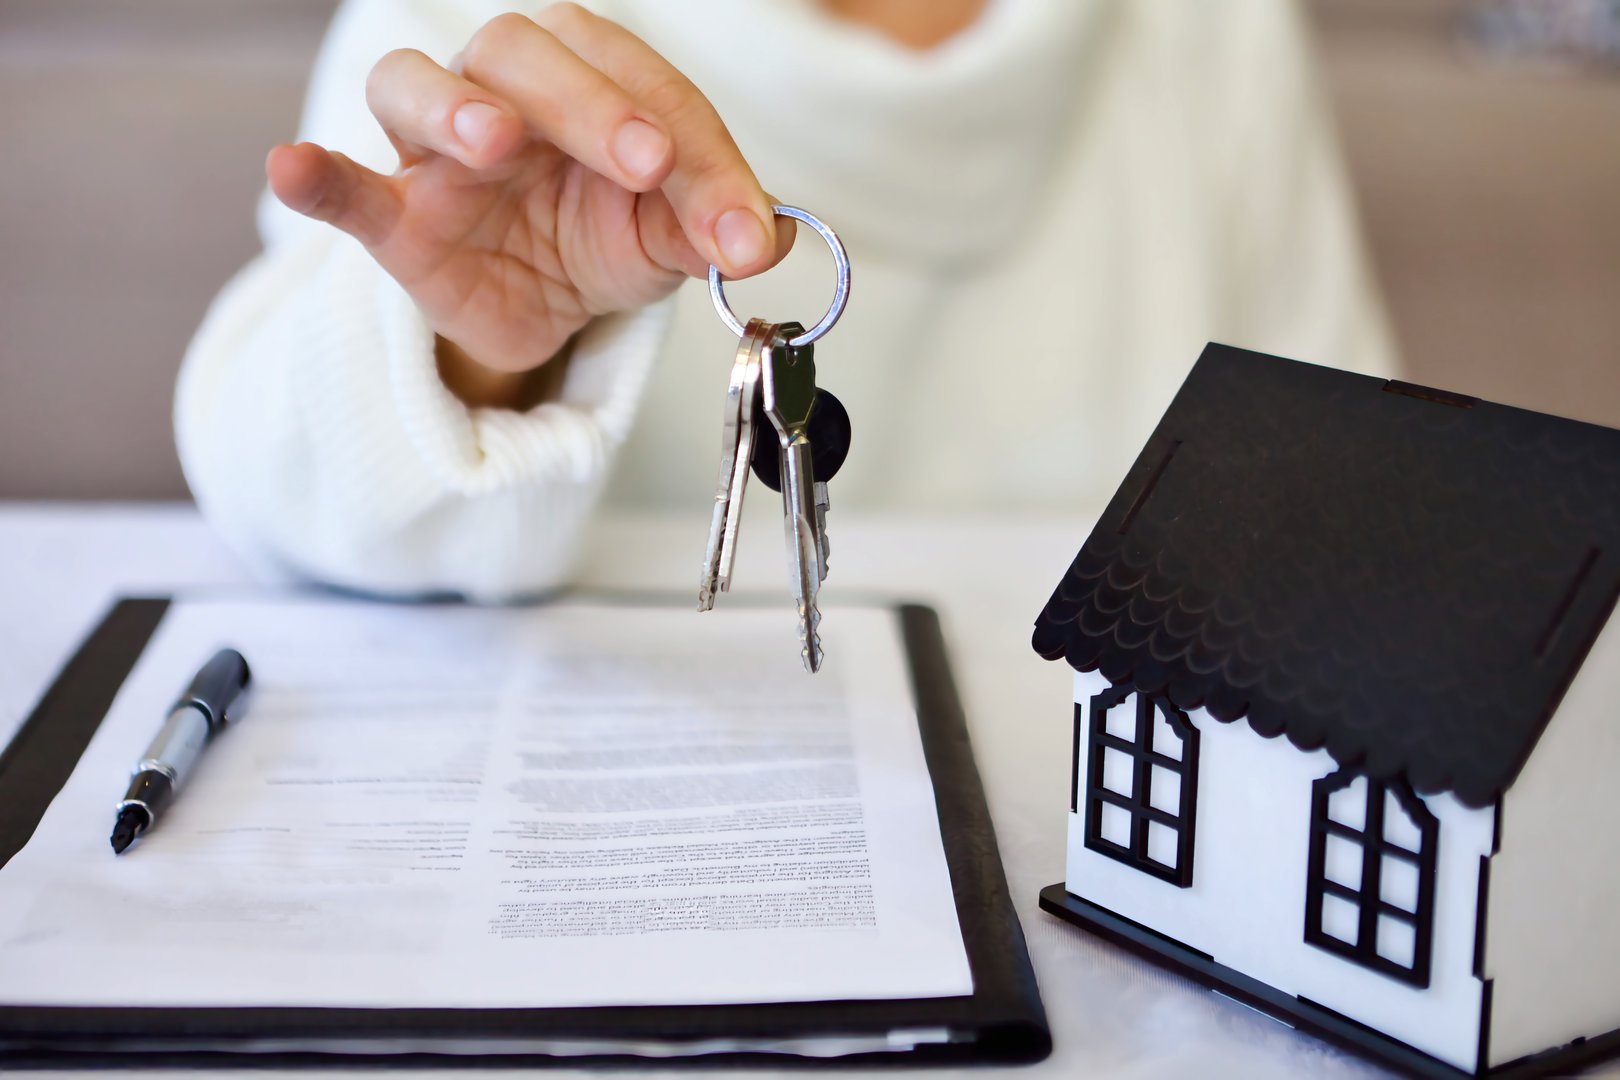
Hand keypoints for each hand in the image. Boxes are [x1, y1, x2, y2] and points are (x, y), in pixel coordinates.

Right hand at [265, 4, 792, 403]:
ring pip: (417, 88)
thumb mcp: (671, 240)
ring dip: (456, 108)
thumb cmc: (604, 239)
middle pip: (525, 53)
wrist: (545, 309)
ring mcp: (437, 151)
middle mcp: (506, 90)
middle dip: (590, 104)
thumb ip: (712, 228)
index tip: (740, 228)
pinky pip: (344, 186)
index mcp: (590, 77)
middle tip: (646, 164)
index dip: (698, 157)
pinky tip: (295, 170)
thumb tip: (771, 236)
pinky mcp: (393, 217)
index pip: (643, 88)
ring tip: (493, 144)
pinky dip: (318, 177)